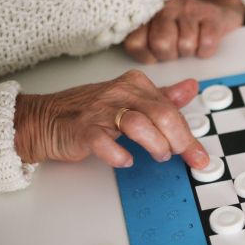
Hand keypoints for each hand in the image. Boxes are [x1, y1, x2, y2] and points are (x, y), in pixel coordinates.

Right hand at [14, 70, 208, 169]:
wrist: (44, 119)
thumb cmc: (90, 112)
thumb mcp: (131, 100)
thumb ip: (163, 97)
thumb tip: (191, 87)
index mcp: (135, 85)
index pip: (171, 108)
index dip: (189, 136)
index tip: (200, 156)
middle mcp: (119, 93)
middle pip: (161, 115)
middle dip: (178, 141)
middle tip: (181, 157)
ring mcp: (100, 111)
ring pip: (138, 124)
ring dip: (154, 145)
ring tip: (158, 156)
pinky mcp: (82, 129)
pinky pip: (105, 142)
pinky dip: (119, 155)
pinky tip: (126, 160)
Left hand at [124, 0, 244, 62]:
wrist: (210, 11)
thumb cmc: (179, 27)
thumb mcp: (153, 32)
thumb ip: (139, 41)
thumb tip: (136, 59)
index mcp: (147, 15)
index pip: (136, 43)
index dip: (146, 55)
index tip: (154, 54)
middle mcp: (165, 9)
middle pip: (162, 44)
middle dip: (170, 54)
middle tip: (175, 48)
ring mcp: (188, 10)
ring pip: (186, 44)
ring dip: (189, 50)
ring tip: (189, 42)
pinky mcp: (210, 15)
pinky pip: (207, 43)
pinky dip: (205, 49)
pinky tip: (202, 40)